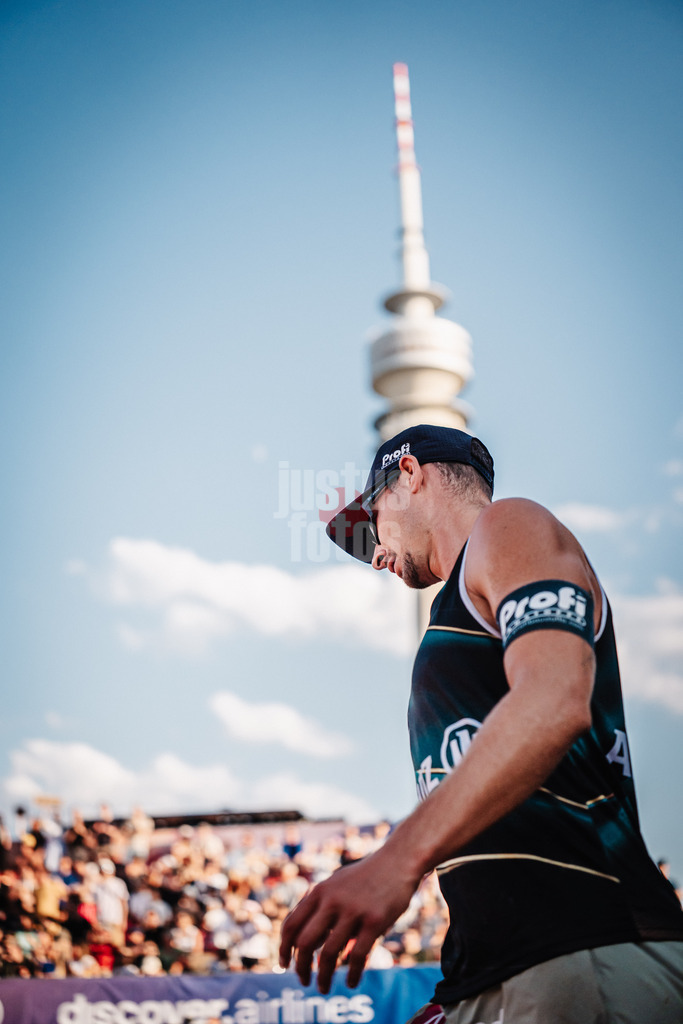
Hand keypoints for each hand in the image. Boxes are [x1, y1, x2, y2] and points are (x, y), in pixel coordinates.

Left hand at [279, 848, 418, 992]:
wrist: (397, 861)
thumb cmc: (365, 877)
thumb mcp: (336, 884)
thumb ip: (319, 908)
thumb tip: (303, 940)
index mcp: (319, 891)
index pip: (291, 925)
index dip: (283, 949)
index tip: (283, 965)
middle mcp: (332, 901)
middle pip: (304, 943)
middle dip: (300, 967)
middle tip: (303, 981)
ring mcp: (353, 911)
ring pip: (328, 954)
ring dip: (323, 977)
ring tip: (324, 988)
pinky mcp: (374, 921)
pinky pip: (358, 956)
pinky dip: (352, 975)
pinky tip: (351, 984)